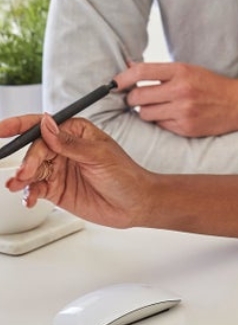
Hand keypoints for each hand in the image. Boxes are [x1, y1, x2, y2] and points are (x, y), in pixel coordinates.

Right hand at [1, 114, 152, 228]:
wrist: (134, 204)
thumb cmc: (124, 174)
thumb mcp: (98, 155)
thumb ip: (69, 143)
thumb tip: (46, 123)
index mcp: (76, 131)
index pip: (45, 125)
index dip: (20, 125)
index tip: (1, 129)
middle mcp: (65, 148)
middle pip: (34, 149)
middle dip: (27, 160)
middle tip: (24, 173)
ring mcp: (59, 169)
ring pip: (31, 170)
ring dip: (22, 178)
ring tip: (19, 185)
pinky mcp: (56, 189)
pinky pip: (35, 188)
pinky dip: (28, 193)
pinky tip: (30, 199)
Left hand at [116, 62, 237, 136]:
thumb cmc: (210, 85)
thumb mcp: (188, 70)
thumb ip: (160, 71)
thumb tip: (129, 67)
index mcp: (181, 71)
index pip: (141, 71)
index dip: (122, 78)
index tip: (115, 83)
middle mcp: (181, 89)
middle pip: (137, 96)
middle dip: (132, 98)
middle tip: (137, 97)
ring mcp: (182, 110)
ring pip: (144, 114)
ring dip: (145, 111)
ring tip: (158, 107)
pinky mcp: (185, 128)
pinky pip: (158, 125)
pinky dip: (160, 121)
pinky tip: (171, 116)